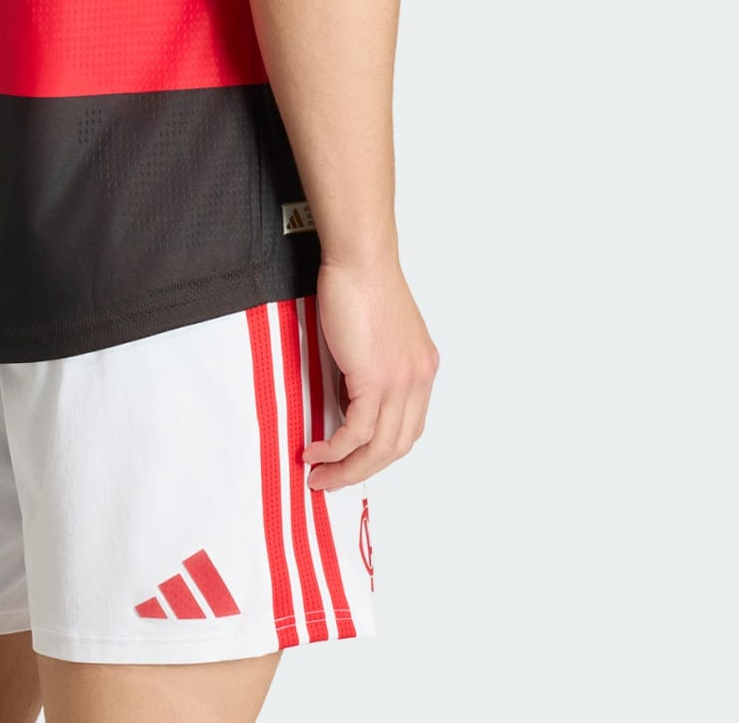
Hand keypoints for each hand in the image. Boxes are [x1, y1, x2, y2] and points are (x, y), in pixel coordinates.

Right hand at [302, 256, 438, 491]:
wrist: (360, 258)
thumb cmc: (360, 281)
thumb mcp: (375, 334)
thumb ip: (369, 368)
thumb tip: (346, 398)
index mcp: (423, 368)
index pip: (407, 427)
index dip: (379, 451)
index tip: (352, 459)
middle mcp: (419, 380)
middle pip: (397, 447)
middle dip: (361, 471)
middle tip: (332, 479)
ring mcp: (401, 382)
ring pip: (379, 449)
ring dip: (347, 470)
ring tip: (319, 475)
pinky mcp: (376, 380)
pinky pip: (356, 433)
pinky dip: (335, 450)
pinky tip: (316, 452)